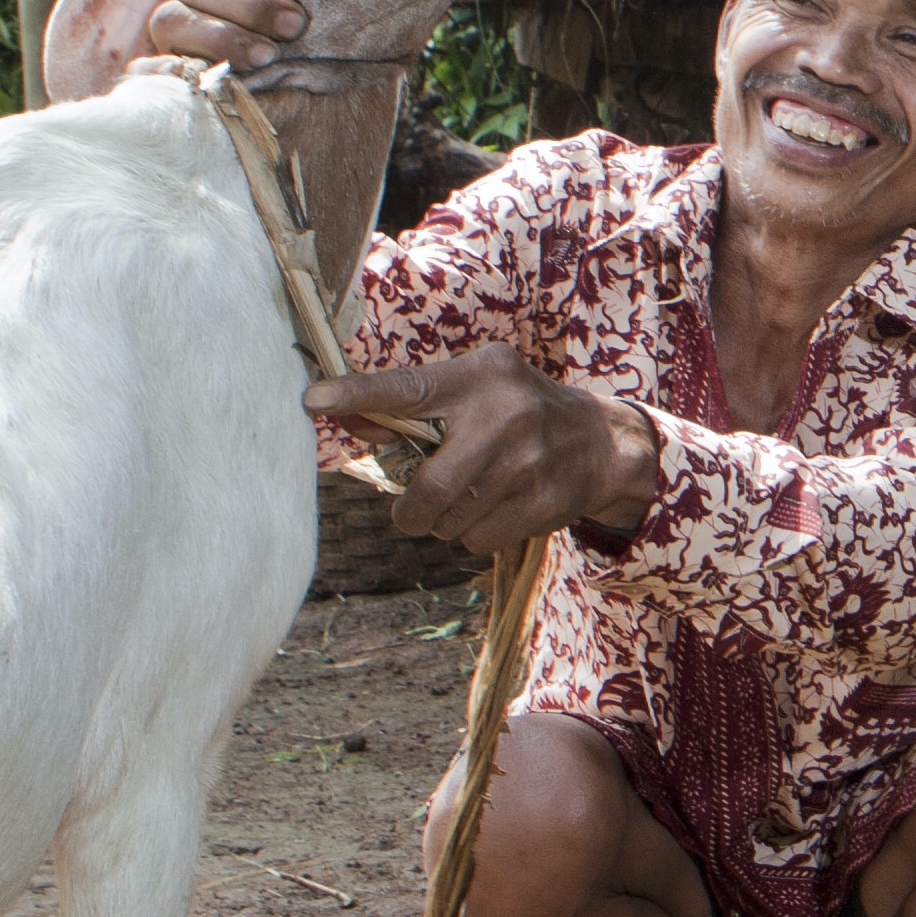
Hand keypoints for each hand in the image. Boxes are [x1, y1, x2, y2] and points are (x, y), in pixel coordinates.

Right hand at [150, 0, 309, 71]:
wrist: (289, 128)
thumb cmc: (304, 68)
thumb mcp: (306, 39)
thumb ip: (297, 16)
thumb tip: (307, 10)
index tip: (297, 7)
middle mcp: (192, 5)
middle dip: (250, 5)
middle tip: (292, 30)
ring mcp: (171, 41)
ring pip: (169, 19)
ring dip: (218, 37)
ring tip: (264, 58)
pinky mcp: (155, 79)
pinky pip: (142, 70)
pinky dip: (163, 72)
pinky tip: (197, 80)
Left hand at [312, 350, 665, 553]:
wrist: (603, 442)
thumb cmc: (520, 412)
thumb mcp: (475, 390)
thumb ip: (414, 405)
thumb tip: (350, 422)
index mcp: (480, 377)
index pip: (407, 387)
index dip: (357, 395)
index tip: (312, 400)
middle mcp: (505, 415)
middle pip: (427, 487)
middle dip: (410, 511)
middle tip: (411, 512)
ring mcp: (528, 462)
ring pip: (449, 520)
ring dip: (446, 521)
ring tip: (473, 499)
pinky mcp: (544, 503)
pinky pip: (476, 539)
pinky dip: (474, 535)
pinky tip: (498, 510)